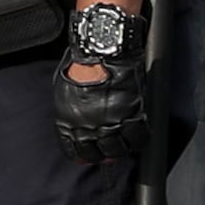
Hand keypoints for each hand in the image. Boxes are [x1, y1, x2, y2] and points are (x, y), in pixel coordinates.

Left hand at [52, 52, 150, 166]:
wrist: (101, 50)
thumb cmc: (81, 62)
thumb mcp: (64, 90)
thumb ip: (70, 110)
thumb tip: (77, 119)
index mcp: (67, 121)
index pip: (73, 151)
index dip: (82, 154)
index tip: (87, 155)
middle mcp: (87, 127)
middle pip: (96, 154)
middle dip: (103, 155)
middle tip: (110, 151)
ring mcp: (109, 123)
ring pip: (118, 150)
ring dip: (122, 149)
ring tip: (125, 143)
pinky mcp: (130, 115)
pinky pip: (138, 137)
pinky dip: (140, 138)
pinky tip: (139, 135)